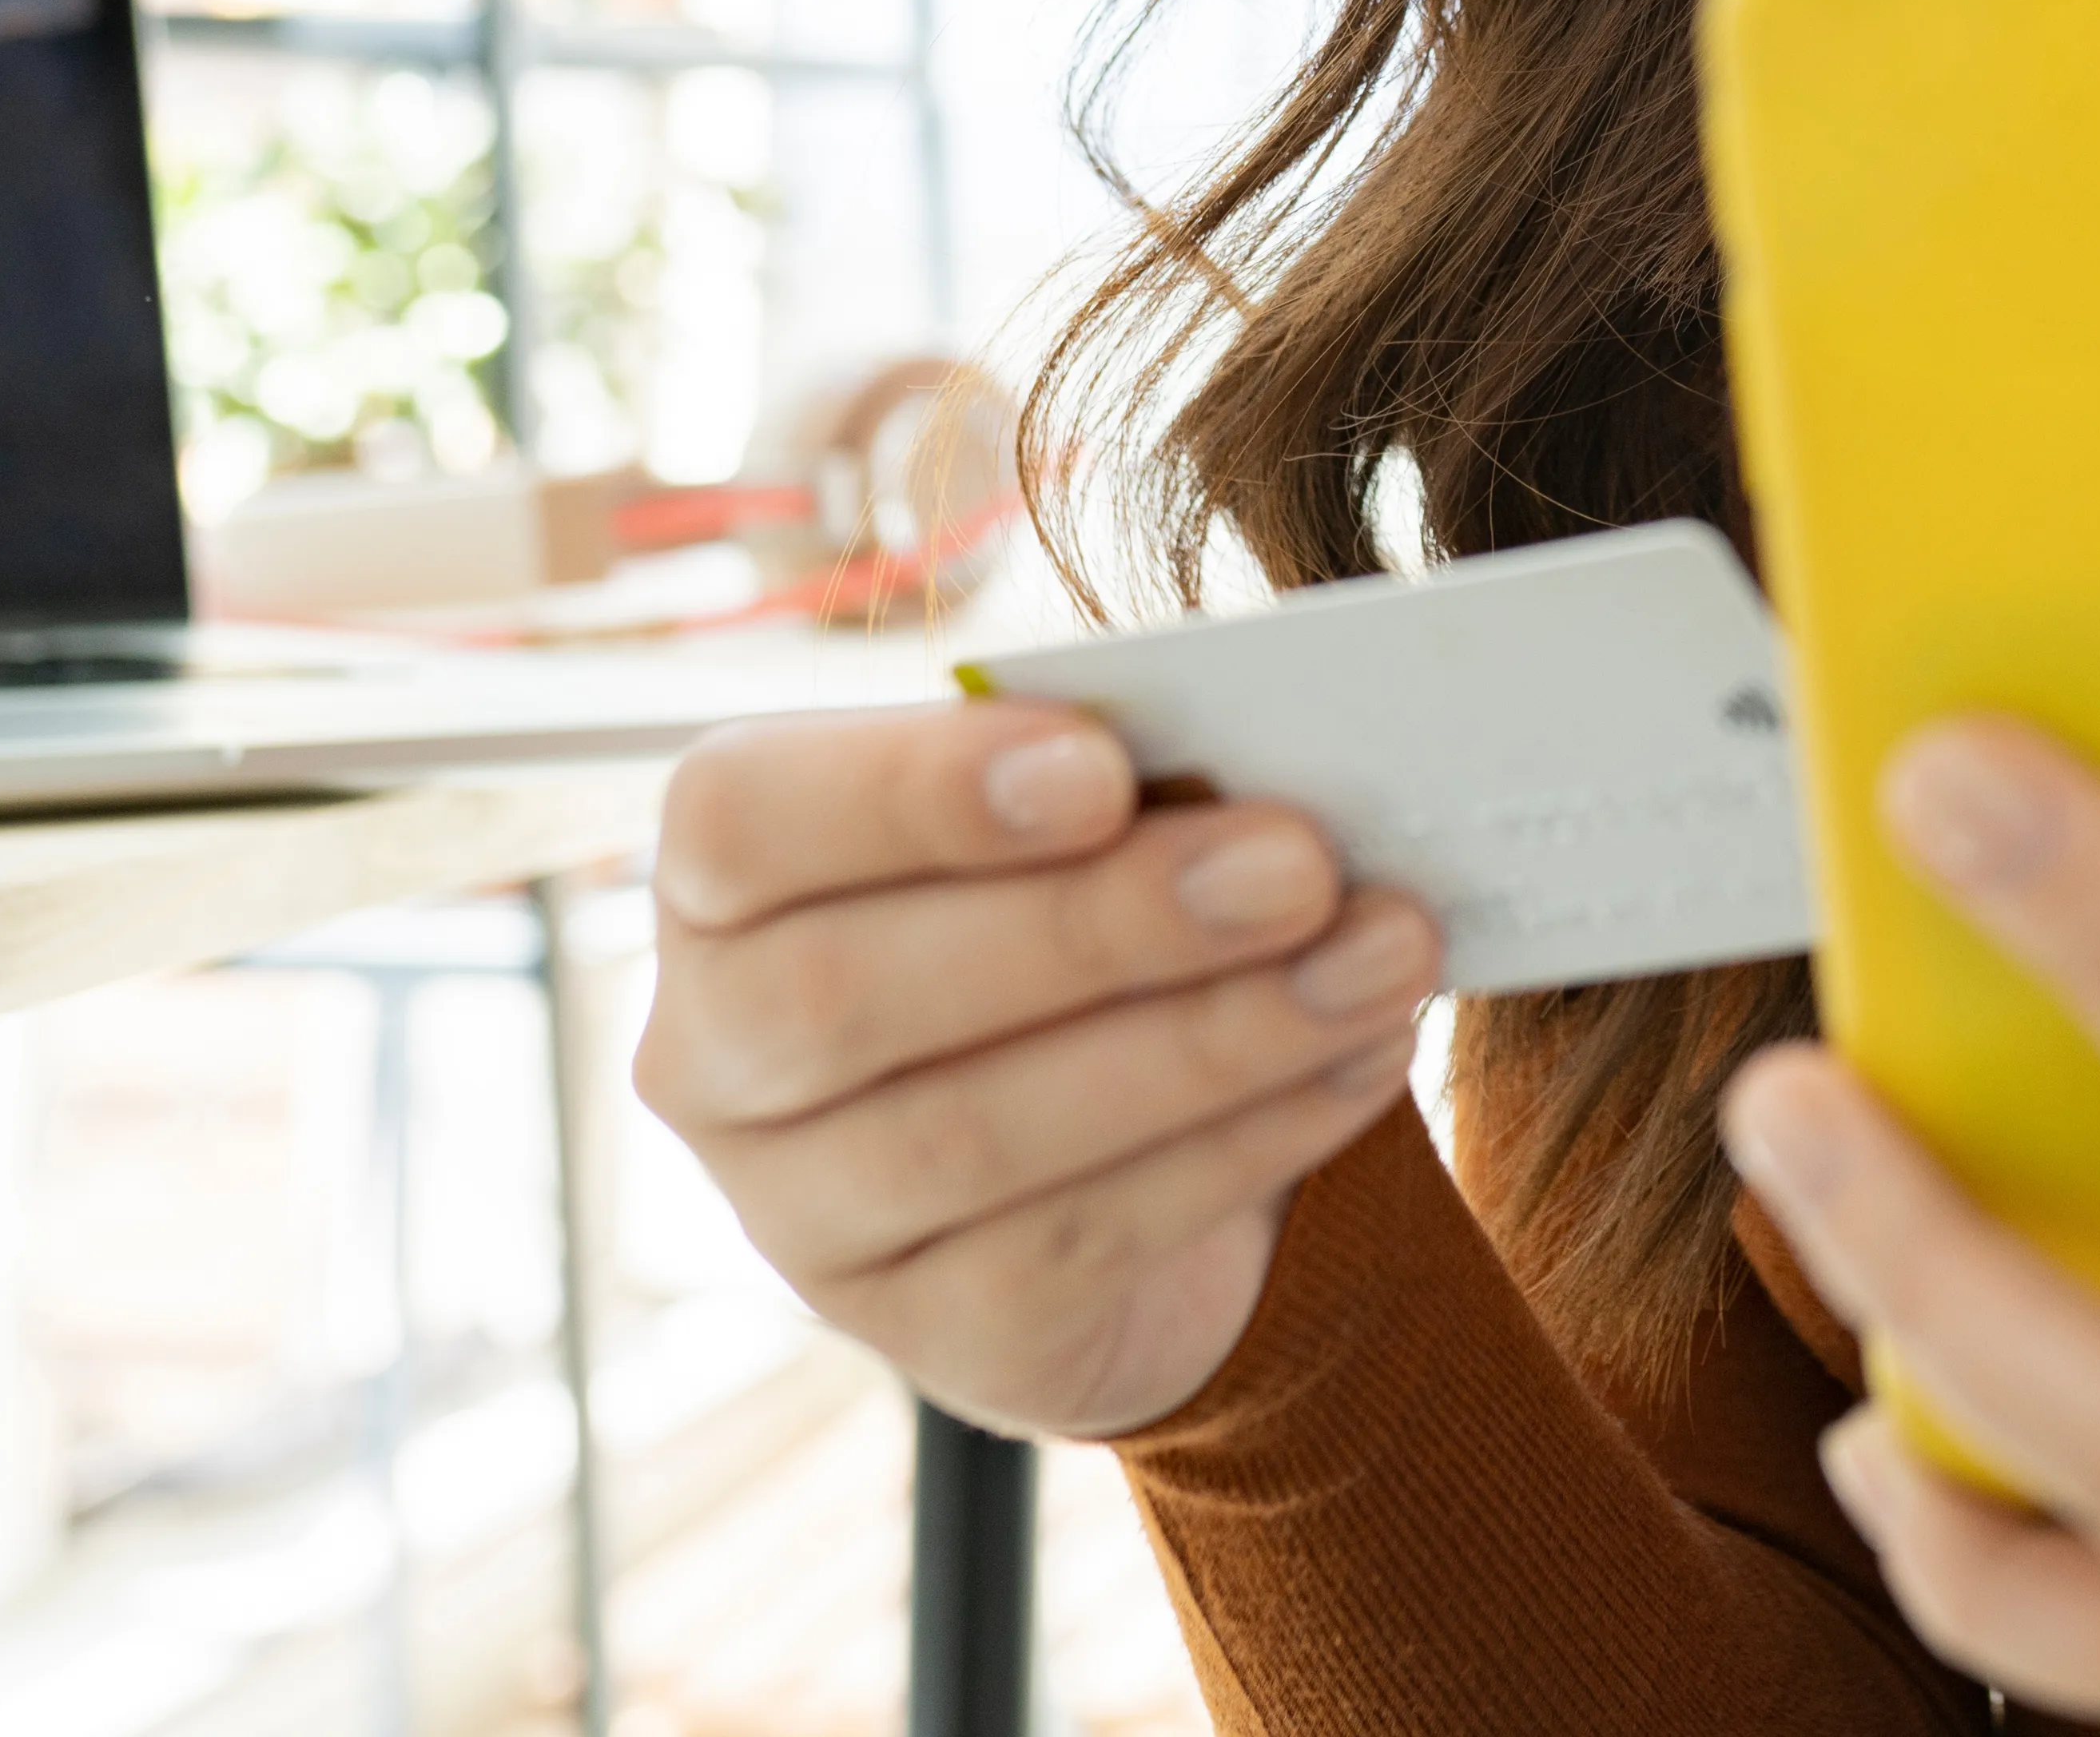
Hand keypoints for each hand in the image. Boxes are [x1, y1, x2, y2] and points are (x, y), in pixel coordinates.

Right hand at [633, 698, 1441, 1440]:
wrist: (1132, 1144)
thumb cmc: (1093, 911)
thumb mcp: (1094, 822)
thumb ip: (1130, 781)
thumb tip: (1268, 768)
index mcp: (724, 883)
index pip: (742, 820)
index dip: (911, 792)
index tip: (1101, 765)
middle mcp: (718, 1059)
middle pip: (856, 992)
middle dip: (1100, 922)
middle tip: (1299, 862)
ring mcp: (806, 1221)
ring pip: (978, 1135)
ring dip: (1210, 1038)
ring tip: (1381, 956)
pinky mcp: (934, 1334)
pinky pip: (1081, 1243)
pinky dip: (1247, 1139)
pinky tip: (1362, 1057)